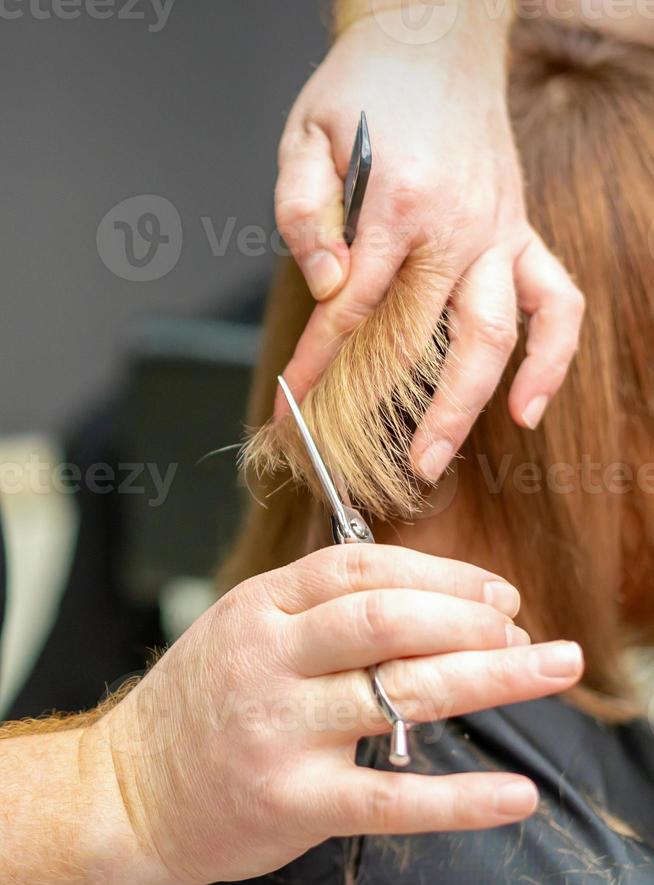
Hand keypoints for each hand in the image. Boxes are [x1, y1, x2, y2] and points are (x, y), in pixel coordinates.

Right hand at [94, 545, 582, 884]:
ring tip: (549, 668)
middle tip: (523, 630)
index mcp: (260, 607)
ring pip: (400, 692)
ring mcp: (282, 731)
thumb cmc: (199, 704)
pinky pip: (391, 798)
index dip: (440, 574)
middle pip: (387, 618)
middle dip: (471, 617)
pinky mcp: (294, 802)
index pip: (362, 568)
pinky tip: (515, 794)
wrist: (127, 791)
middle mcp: (270, 661)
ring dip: (489, 676)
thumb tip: (425, 597)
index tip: (495, 591)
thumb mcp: (242, 629)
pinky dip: (462, 798)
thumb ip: (318, 610)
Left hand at [273, 4, 583, 480]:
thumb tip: (328, 284)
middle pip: (426, 340)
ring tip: (438, 458)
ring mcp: (498, 233)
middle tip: (377, 469)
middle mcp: (457, 226)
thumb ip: (306, 210)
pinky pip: (557, 302)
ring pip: (495, 334)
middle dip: (397, 411)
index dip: (319, 365)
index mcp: (398, 202)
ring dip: (468, 404)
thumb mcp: (307, 133)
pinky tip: (530, 405)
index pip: (351, 308)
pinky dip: (552, 358)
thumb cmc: (367, 85)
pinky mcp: (522, 234)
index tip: (292, 407)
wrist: (439, 34)